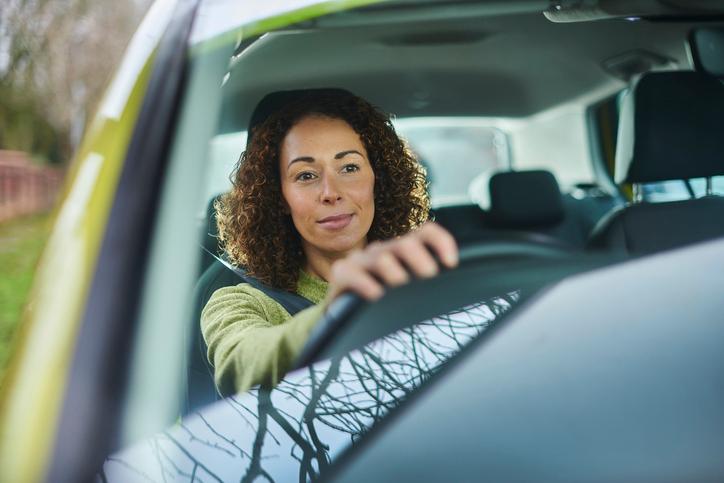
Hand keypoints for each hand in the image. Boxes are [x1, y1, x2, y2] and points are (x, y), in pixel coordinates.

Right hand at [326, 222, 457, 301]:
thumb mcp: (408, 291)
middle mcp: (382, 250)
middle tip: (429, 275)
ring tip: (401, 284)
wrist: (344, 316)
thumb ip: (427, 283)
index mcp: (401, 251)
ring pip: (381, 257)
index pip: (426, 233)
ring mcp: (360, 260)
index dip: (442, 242)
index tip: (452, 263)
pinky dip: (365, 283)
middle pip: (406, 244)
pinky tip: (376, 295)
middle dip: (420, 258)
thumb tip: (461, 287)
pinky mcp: (341, 274)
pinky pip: (351, 274)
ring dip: (394, 271)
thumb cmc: (383, 303)